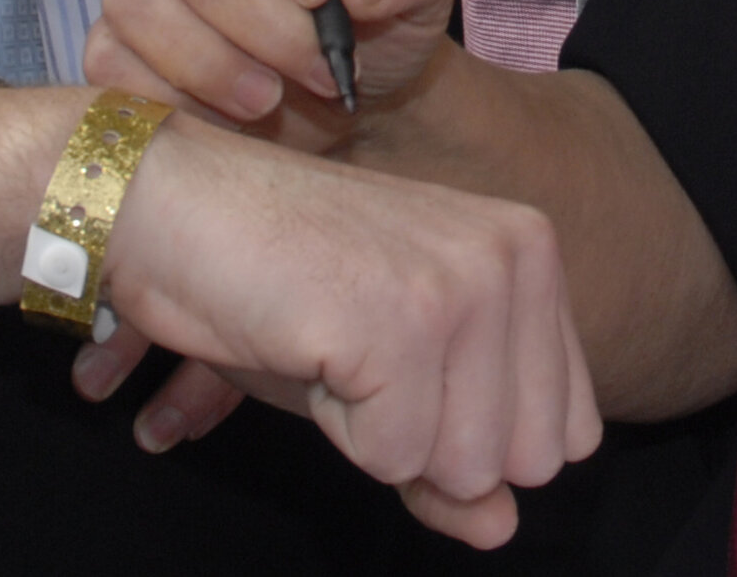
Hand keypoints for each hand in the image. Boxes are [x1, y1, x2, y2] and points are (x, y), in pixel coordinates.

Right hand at [90, 0, 459, 145]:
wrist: (351, 97)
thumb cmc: (378, 22)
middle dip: (262, 22)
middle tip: (320, 65)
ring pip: (139, 5)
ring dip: (211, 63)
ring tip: (272, 99)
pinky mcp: (120, 49)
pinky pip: (112, 67)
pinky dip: (173, 100)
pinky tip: (229, 121)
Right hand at [96, 114, 600, 546]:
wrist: (169, 206)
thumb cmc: (278, 283)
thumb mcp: (389, 381)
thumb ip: (457, 458)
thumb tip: (502, 530)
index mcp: (532, 253)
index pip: (567, 433)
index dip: (472, 436)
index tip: (405, 371)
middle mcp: (517, 256)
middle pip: (523, 462)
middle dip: (432, 444)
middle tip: (365, 362)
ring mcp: (464, 285)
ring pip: (466, 468)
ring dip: (381, 437)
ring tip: (336, 350)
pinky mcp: (403, 323)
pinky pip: (394, 458)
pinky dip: (337, 429)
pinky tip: (308, 348)